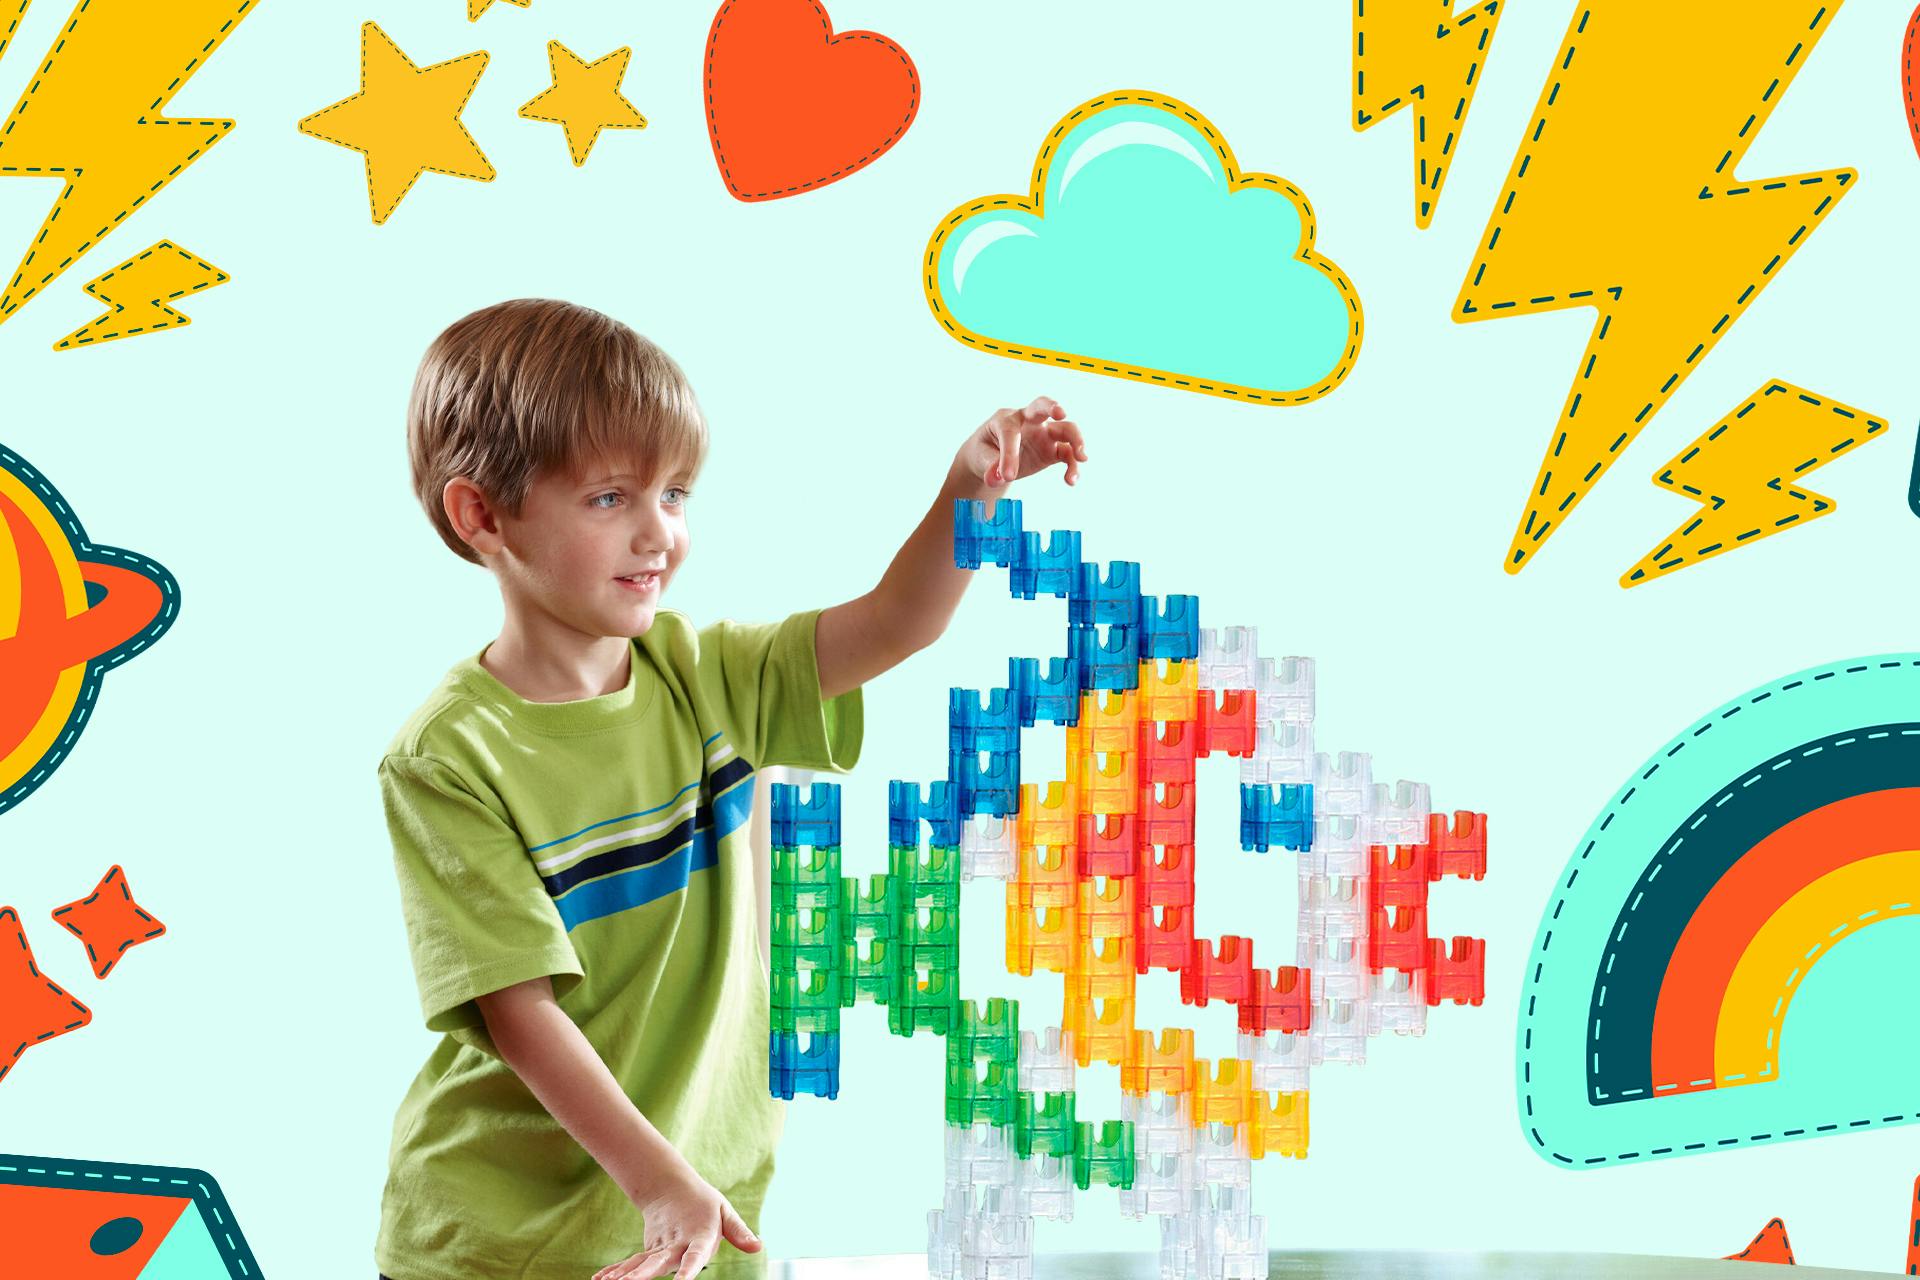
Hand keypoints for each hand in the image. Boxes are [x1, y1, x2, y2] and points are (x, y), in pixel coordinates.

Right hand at [594, 1168, 761, 1279]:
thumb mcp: (725, 1213)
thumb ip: (739, 1232)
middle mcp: (675, 1242)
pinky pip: (631, 1262)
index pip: (695, 1255)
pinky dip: (615, 1271)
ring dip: (625, 1276)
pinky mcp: (648, 1249)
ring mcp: (659, 1246)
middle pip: (659, 1261)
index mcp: (697, 1234)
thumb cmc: (704, 1204)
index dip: (690, 1269)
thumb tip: (758, 1247)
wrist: (671, 1187)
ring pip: (640, 1263)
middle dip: (644, 1276)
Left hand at [956, 396, 1086, 489]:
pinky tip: (1071, 480)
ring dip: (1076, 440)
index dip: (1009, 454)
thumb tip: (996, 479)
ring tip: (1082, 458)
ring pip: (1065, 428)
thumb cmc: (984, 451)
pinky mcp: (1052, 449)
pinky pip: (1067, 454)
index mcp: (1005, 420)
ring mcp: (1043, 434)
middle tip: (1061, 413)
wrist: (990, 457)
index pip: (1010, 431)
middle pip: (1042, 406)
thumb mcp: (981, 459)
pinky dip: (1072, 466)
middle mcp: (1027, 421)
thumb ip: (989, 467)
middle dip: (1052, 406)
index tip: (1007, 477)